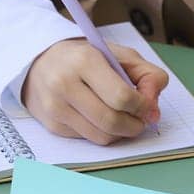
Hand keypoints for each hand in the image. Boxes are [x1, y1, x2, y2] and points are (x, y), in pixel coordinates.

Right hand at [20, 39, 168, 144]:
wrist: (40, 62)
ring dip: (121, 133)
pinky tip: (102, 118)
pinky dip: (102, 133)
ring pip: (101, 136)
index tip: (148, 107)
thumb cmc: (85, 58)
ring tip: (125, 119)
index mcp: (84, 60)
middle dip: (135, 125)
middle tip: (141, 119)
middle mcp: (65, 84)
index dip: (142, 107)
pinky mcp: (52, 125)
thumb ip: (146, 75)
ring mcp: (55, 107)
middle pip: (112, 121)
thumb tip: (154, 109)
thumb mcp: (118, 54)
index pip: (121, 97)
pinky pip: (88, 139)